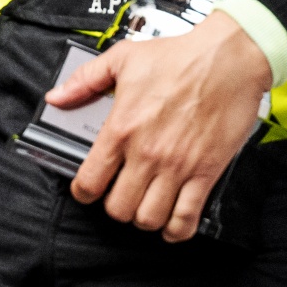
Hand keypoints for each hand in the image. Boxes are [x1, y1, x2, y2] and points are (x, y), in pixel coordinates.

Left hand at [44, 11, 272, 241]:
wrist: (228, 59)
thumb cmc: (179, 56)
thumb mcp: (122, 59)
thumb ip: (85, 80)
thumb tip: (57, 97)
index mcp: (121, 128)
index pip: (90, 181)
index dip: (83, 192)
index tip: (87, 189)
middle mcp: (146, 153)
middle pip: (118, 208)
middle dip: (114, 207)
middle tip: (120, 195)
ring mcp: (177, 167)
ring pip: (149, 219)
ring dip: (143, 219)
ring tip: (144, 206)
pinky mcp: (206, 173)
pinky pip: (187, 218)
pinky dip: (176, 230)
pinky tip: (171, 224)